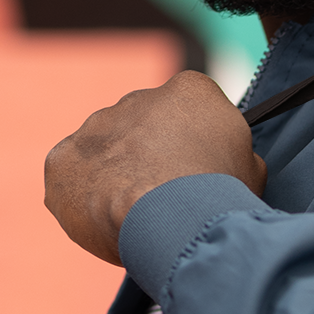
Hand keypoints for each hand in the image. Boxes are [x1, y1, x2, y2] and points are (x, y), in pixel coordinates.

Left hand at [45, 72, 267, 264]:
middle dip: (148, 162)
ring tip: (134, 218)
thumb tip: (224, 164)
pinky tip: (102, 222)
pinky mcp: (62, 159)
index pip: (191, 114)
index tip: (195, 179)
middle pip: (141, 131)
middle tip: (163, 202)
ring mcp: (94, 127)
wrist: (172, 218)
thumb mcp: (252, 169)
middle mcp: (137, 98)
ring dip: (114, 179)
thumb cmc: (219, 195)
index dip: (193, 151)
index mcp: (190, 92)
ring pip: (103, 154)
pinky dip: (81, 201)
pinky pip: (70, 180)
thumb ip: (233, 154)